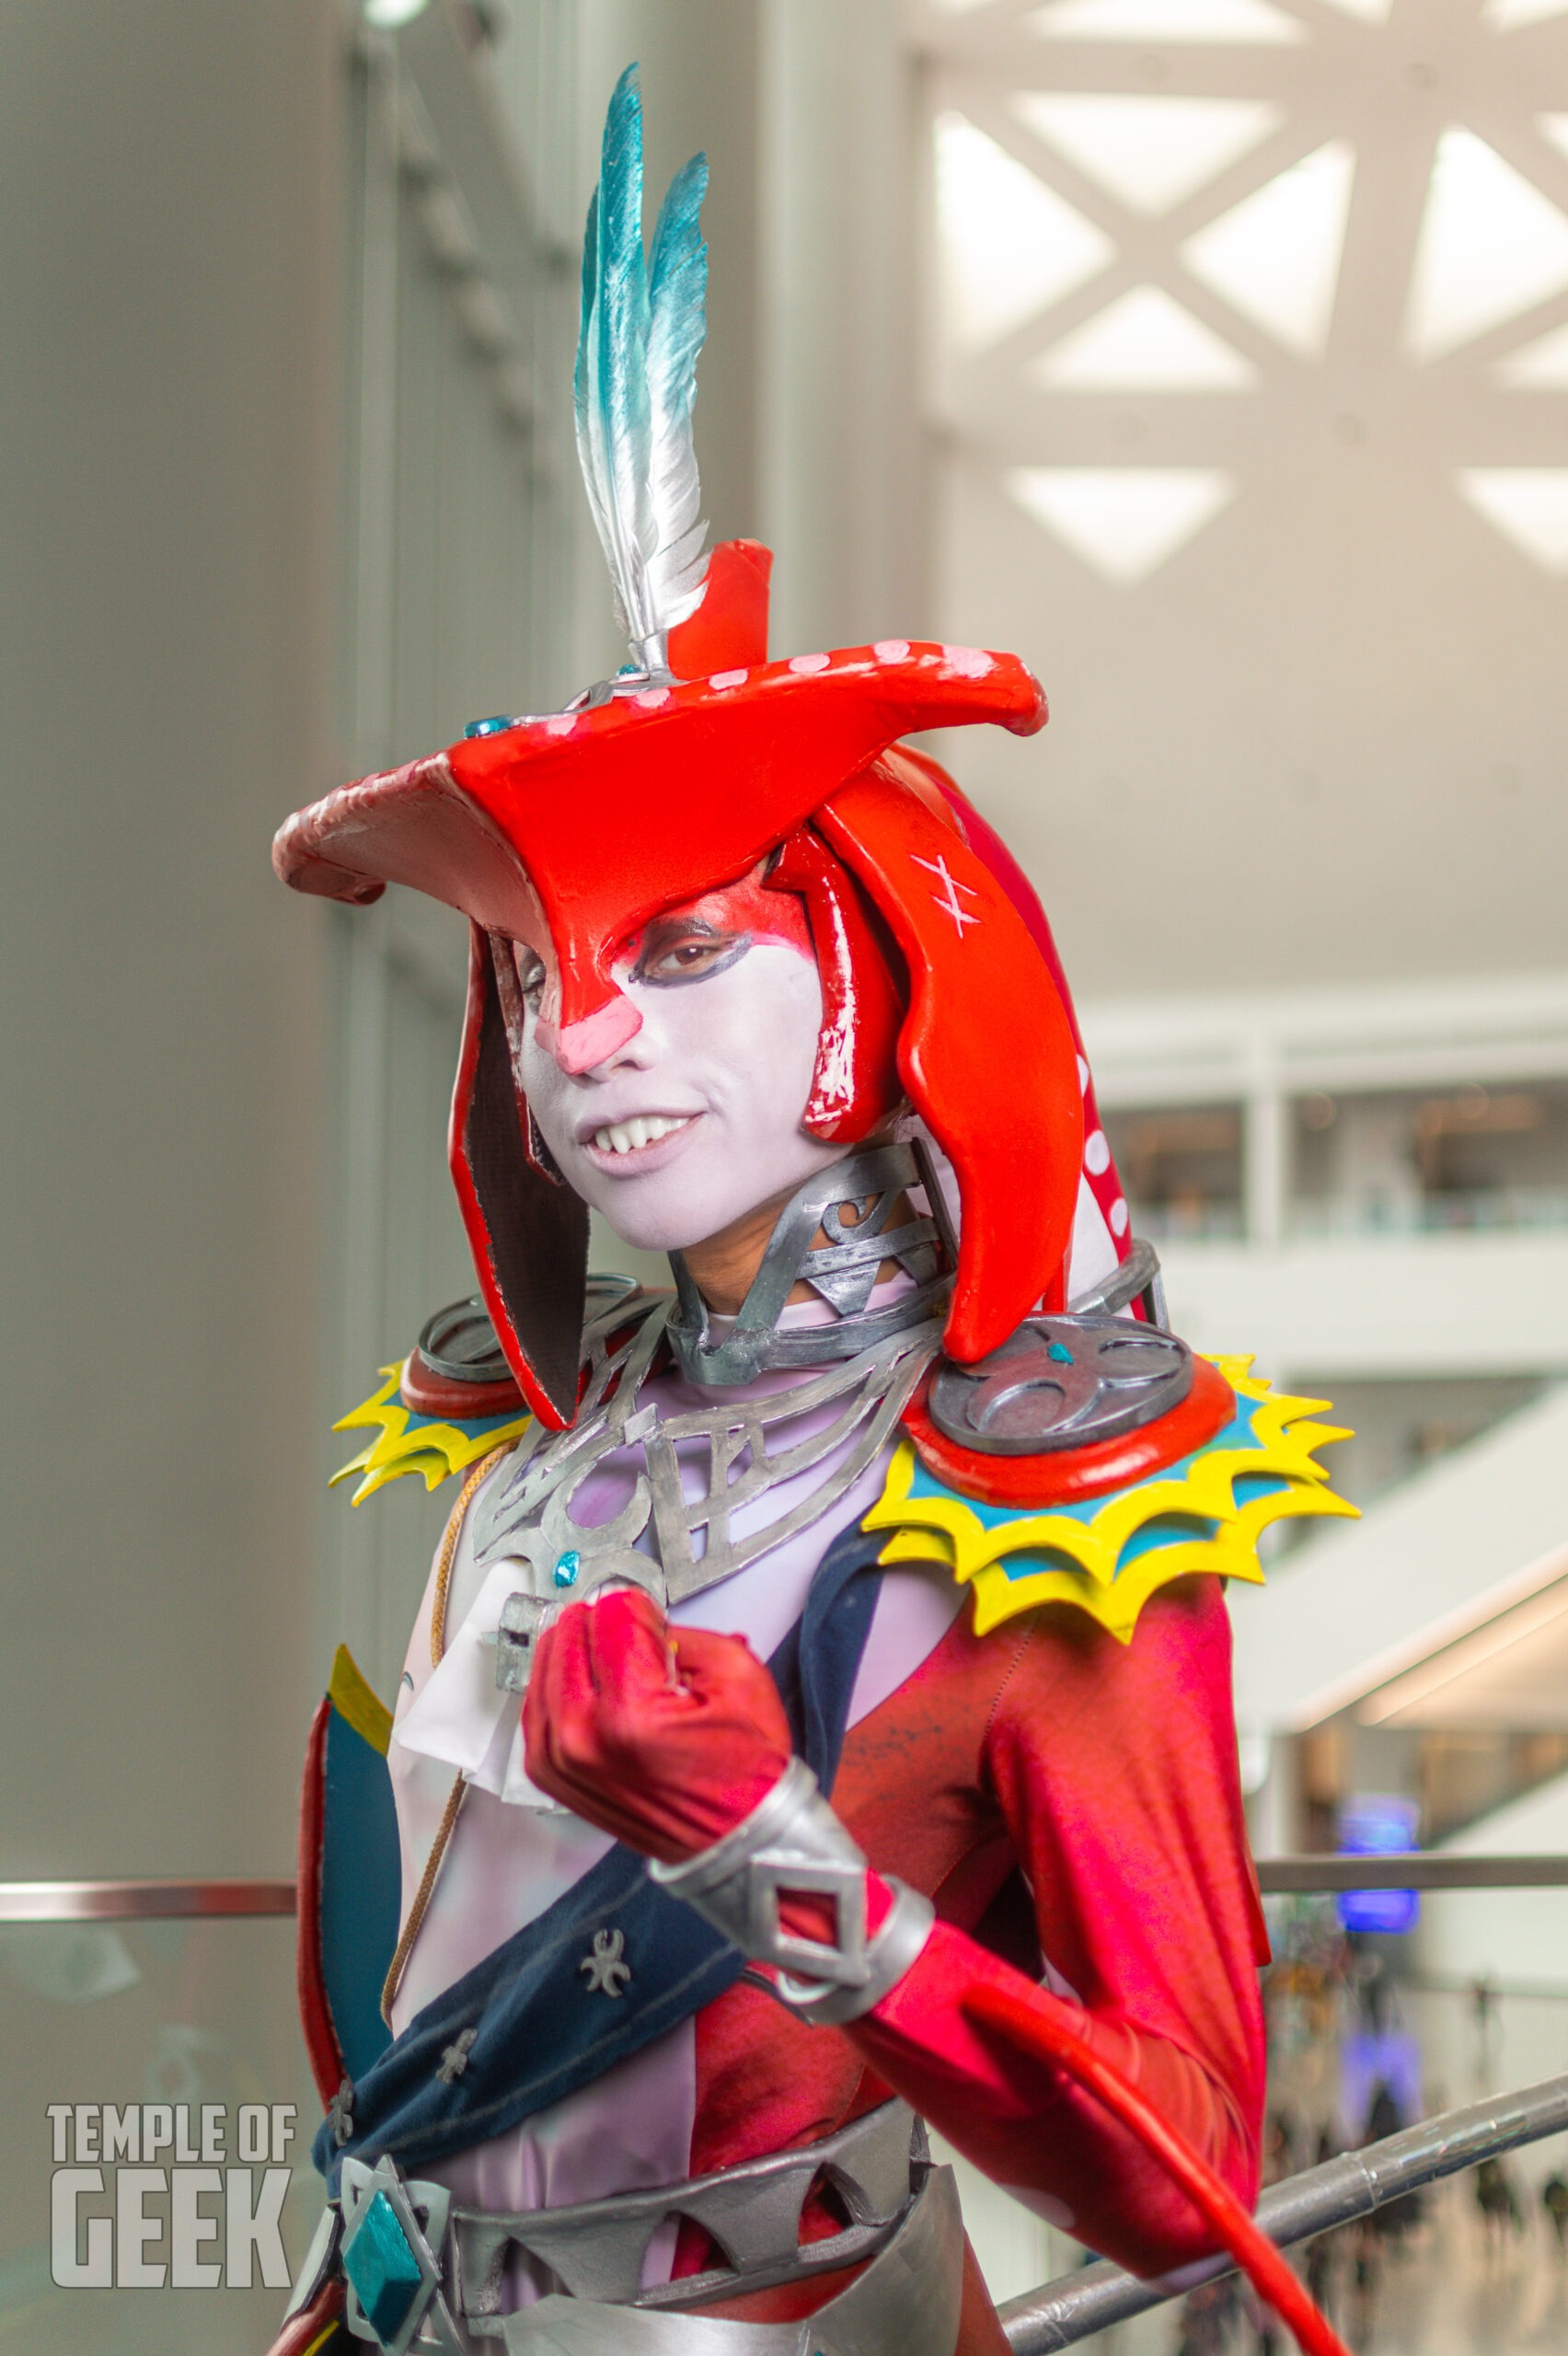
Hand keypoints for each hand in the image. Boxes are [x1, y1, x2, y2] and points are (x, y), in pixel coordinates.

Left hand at [522, 1588, 793, 1862]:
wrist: (737, 1836)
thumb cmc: (742, 1776)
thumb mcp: (736, 1675)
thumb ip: (681, 1630)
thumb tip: (638, 1616)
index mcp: (630, 1716)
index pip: (610, 1616)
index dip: (639, 1608)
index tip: (653, 1620)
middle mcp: (584, 1740)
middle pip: (569, 1634)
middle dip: (605, 1626)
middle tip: (635, 1638)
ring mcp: (560, 1760)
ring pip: (546, 1662)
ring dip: (578, 1650)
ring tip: (615, 1660)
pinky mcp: (550, 1773)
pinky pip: (536, 1701)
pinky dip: (558, 1682)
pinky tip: (588, 1681)